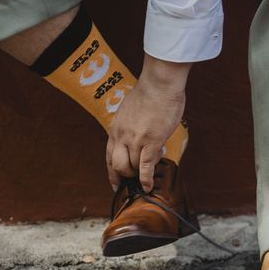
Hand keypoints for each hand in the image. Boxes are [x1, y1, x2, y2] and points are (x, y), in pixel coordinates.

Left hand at [107, 54, 190, 192]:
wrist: (159, 83)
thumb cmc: (150, 93)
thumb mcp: (131, 111)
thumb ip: (132, 126)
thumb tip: (141, 137)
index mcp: (116, 128)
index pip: (109, 157)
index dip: (113, 174)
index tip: (117, 183)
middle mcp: (121, 136)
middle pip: (117, 166)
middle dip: (126, 177)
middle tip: (136, 181)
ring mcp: (135, 140)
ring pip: (131, 168)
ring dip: (140, 173)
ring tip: (153, 165)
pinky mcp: (150, 142)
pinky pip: (145, 167)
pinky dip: (146, 180)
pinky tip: (148, 186)